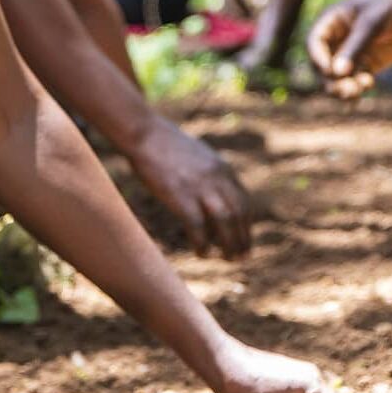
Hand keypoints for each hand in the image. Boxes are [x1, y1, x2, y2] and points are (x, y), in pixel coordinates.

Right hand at [129, 119, 251, 257]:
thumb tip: (214, 190)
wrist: (144, 133)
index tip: (244, 240)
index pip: (244, 203)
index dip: (247, 225)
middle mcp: (217, 178)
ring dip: (229, 244)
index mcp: (222, 168)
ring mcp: (199, 186)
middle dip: (242, 239)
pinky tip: (200, 252)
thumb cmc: (164, 144)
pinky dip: (202, 242)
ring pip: (225, 222)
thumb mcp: (197, 155)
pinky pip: (198, 226)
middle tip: (241, 257)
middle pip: (239, 215)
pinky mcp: (181, 195)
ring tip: (227, 259)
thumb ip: (210, 172)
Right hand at [307, 0, 391, 98]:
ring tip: (355, 94)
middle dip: (331, 80)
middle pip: (324, 65)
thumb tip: (335, 73)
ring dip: (344, 87)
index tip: (331, 73)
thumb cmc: (391, 5)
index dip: (318, 60)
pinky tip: (367, 87)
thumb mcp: (372, 23)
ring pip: (339, 77)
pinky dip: (359, 87)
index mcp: (330, 23)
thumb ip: (355, 47)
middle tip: (345, 90)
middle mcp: (337, 40)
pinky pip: (357, 80)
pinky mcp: (368, 64)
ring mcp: (352, 53)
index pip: (315, 45)